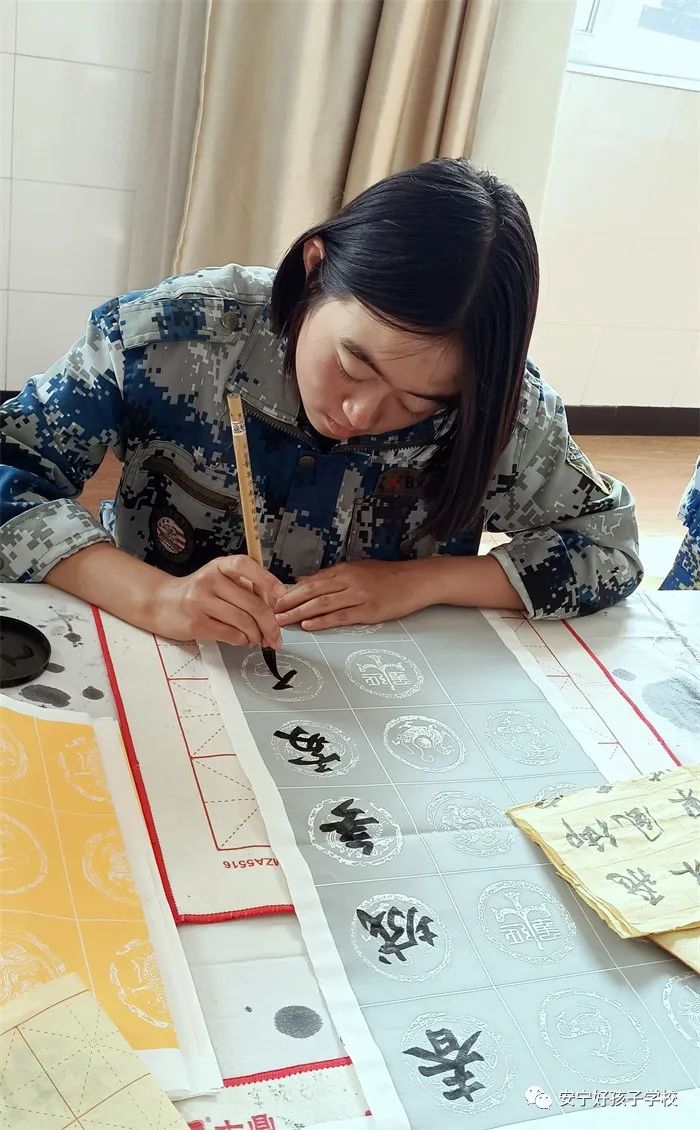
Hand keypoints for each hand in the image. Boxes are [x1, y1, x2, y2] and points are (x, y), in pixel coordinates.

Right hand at [152, 555, 285, 646]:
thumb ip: (245, 588)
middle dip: (270, 624)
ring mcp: (200, 602)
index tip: (281, 594)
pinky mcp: (196, 623)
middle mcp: (209, 580)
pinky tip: (243, 639)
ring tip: (258, 639)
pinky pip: (231, 634)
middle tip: (276, 636)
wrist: (162, 604)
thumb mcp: (220, 579)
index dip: (266, 579)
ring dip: (257, 635)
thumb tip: (274, 608)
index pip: (245, 566)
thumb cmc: (200, 593)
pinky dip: (243, 640)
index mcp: (219, 566)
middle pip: (252, 604)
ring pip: (243, 622)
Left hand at [274, 560, 432, 630]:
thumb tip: (303, 580)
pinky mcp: (369, 610)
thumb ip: (330, 577)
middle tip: (269, 610)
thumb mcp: (357, 570)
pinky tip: (309, 625)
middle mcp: (348, 581)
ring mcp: (359, 595)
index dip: (289, 591)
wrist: (416, 580)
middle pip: (311, 591)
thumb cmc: (388, 576)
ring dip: (299, 612)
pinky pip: (341, 616)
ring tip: (282, 620)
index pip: (310, 581)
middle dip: (288, 601)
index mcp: (344, 570)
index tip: (272, 599)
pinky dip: (323, 620)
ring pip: (322, 603)